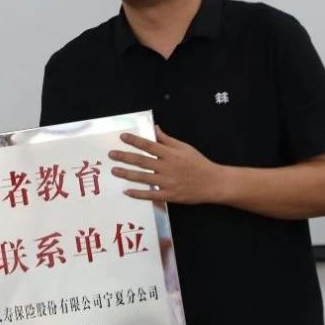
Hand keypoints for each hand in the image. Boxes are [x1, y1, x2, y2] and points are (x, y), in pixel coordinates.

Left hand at [109, 126, 228, 204]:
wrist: (213, 183)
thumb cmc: (199, 163)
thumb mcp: (185, 148)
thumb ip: (168, 140)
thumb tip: (155, 129)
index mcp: (170, 154)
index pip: (148, 145)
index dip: (134, 141)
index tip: (122, 137)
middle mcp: (166, 167)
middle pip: (141, 161)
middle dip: (124, 157)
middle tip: (111, 154)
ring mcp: (167, 182)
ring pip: (142, 177)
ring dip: (126, 174)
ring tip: (114, 171)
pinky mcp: (169, 195)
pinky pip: (150, 194)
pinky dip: (138, 193)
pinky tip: (127, 191)